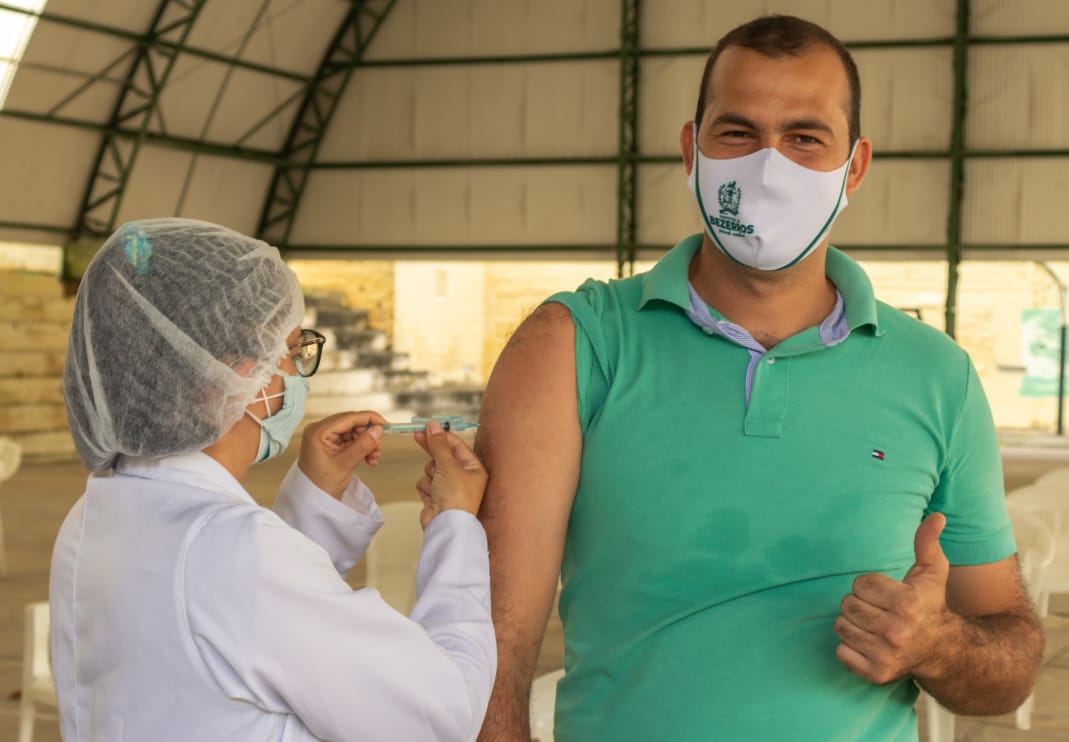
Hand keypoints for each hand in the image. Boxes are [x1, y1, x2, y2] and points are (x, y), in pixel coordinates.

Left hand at [298, 410, 386, 499]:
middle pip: (352, 424)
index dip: (369, 419)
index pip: (349, 417)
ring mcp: (324, 438)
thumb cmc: (322, 485)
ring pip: (353, 433)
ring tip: (373, 458)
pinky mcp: (329, 445)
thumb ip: (363, 445)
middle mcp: (320, 430)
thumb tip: (379, 430)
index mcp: (318, 431)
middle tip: (378, 450)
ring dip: (366, 443)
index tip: (386, 425)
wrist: (312, 502)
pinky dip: (361, 448)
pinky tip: (368, 459)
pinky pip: (350, 441)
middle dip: (368, 436)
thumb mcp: (345, 464)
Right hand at [413, 420, 487, 528]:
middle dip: (432, 450)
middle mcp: (463, 478)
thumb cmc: (456, 497)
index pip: (457, 446)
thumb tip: (434, 426)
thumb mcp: (448, 465)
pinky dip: (425, 488)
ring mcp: (449, 488)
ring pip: (431, 469)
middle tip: (417, 435)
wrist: (446, 526)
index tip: (428, 426)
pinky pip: (425, 483)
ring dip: (430, 474)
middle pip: (443, 456)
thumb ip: (439, 444)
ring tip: (436, 485)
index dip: (442, 435)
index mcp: (474, 469)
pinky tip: (431, 497)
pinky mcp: (436, 497)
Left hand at [835, 513, 952, 683]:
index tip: (887, 594)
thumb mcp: (932, 573)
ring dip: (853, 624)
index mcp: (907, 604)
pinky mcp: (876, 673)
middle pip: (847, 605)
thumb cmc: (930, 605)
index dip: (870, 586)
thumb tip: (936, 516)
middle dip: (860, 604)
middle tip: (879, 611)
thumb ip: (927, 543)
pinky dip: (849, 648)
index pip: (860, 584)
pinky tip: (869, 644)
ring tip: (874, 626)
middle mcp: (896, 631)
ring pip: (841, 626)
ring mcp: (886, 655)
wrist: (943, 650)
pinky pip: (840, 651)